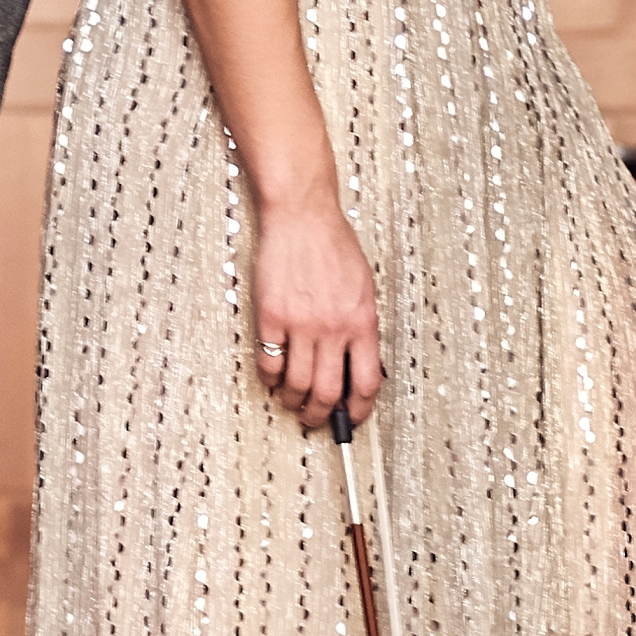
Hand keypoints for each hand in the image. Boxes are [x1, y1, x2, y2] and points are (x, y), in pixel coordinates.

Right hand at [245, 196, 381, 426]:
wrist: (302, 216)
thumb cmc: (334, 245)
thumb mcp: (364, 288)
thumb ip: (362, 327)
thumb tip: (357, 365)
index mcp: (362, 322)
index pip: (366, 382)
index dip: (360, 410)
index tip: (353, 418)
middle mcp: (333, 328)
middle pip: (328, 392)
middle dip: (322, 415)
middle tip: (316, 419)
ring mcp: (300, 324)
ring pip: (297, 384)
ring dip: (293, 401)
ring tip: (292, 402)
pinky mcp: (271, 317)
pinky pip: (269, 362)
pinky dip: (270, 378)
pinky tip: (272, 377)